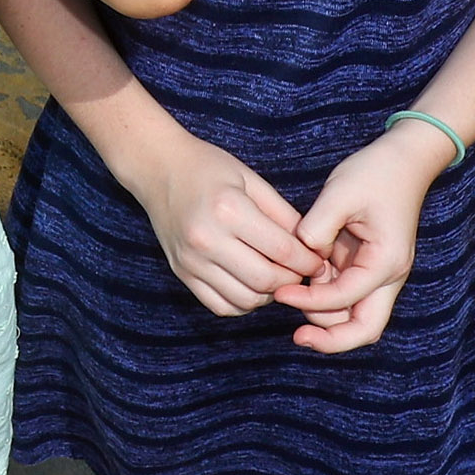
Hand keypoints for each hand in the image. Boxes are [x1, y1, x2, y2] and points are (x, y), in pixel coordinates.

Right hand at [121, 132, 326, 317]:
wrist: (157, 169)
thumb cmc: (208, 169)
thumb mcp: (251, 180)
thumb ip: (283, 215)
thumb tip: (313, 249)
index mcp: (228, 210)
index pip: (283, 251)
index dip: (309, 261)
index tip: (317, 260)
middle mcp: (206, 239)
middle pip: (266, 280)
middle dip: (293, 280)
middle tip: (301, 271)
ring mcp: (190, 260)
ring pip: (245, 299)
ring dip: (269, 294)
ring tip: (275, 275)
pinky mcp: (181, 272)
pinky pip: (220, 305)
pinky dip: (243, 302)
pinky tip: (250, 284)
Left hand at [273, 124, 446, 353]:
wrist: (401, 160)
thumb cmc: (375, 174)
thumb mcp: (340, 193)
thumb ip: (317, 227)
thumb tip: (301, 253)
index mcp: (386, 263)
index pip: (345, 299)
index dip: (309, 302)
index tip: (279, 292)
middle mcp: (386, 275)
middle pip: (364, 329)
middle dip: (331, 340)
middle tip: (296, 338)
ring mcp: (375, 273)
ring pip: (352, 317)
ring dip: (322, 317)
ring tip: (288, 298)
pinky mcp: (361, 266)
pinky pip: (342, 296)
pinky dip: (321, 299)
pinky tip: (295, 285)